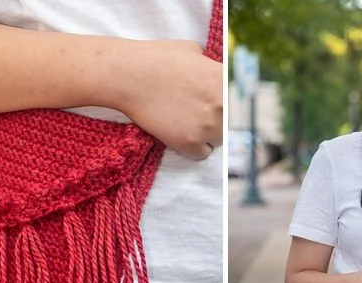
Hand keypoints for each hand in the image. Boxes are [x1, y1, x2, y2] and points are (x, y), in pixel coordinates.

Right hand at [119, 40, 221, 159]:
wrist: (127, 77)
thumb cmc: (156, 58)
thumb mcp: (193, 51)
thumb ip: (210, 67)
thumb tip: (215, 74)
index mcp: (224, 80)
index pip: (234, 100)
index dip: (223, 102)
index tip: (212, 103)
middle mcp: (220, 105)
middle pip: (228, 121)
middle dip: (215, 118)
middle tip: (195, 112)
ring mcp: (206, 126)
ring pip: (217, 139)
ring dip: (206, 134)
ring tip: (186, 122)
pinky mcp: (189, 142)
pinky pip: (202, 153)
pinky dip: (193, 147)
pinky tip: (181, 134)